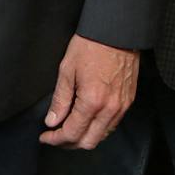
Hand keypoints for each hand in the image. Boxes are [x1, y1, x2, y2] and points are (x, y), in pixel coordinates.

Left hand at [41, 34, 139, 148]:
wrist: (116, 31)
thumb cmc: (91, 45)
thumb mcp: (67, 70)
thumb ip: (60, 100)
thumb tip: (52, 121)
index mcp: (92, 101)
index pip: (72, 133)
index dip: (55, 139)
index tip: (46, 136)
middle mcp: (110, 108)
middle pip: (88, 142)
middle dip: (69, 143)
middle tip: (55, 136)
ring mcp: (122, 106)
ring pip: (102, 136)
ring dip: (84, 137)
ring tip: (69, 128)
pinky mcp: (128, 101)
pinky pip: (112, 125)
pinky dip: (98, 128)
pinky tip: (87, 120)